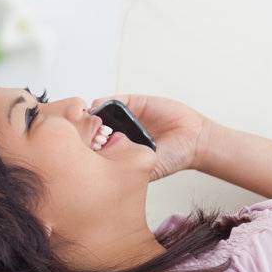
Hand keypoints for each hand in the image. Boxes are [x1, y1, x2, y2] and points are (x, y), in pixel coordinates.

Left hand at [87, 92, 211, 182]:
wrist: (194, 140)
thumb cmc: (173, 158)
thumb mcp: (143, 170)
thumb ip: (122, 168)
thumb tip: (94, 171)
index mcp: (117, 150)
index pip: (90, 146)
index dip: (81, 146)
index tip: (77, 148)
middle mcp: (118, 133)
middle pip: (89, 127)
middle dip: (83, 129)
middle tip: (84, 134)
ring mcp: (124, 117)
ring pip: (97, 112)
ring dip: (91, 115)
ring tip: (92, 123)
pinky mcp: (134, 102)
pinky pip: (111, 100)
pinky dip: (104, 103)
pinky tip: (103, 111)